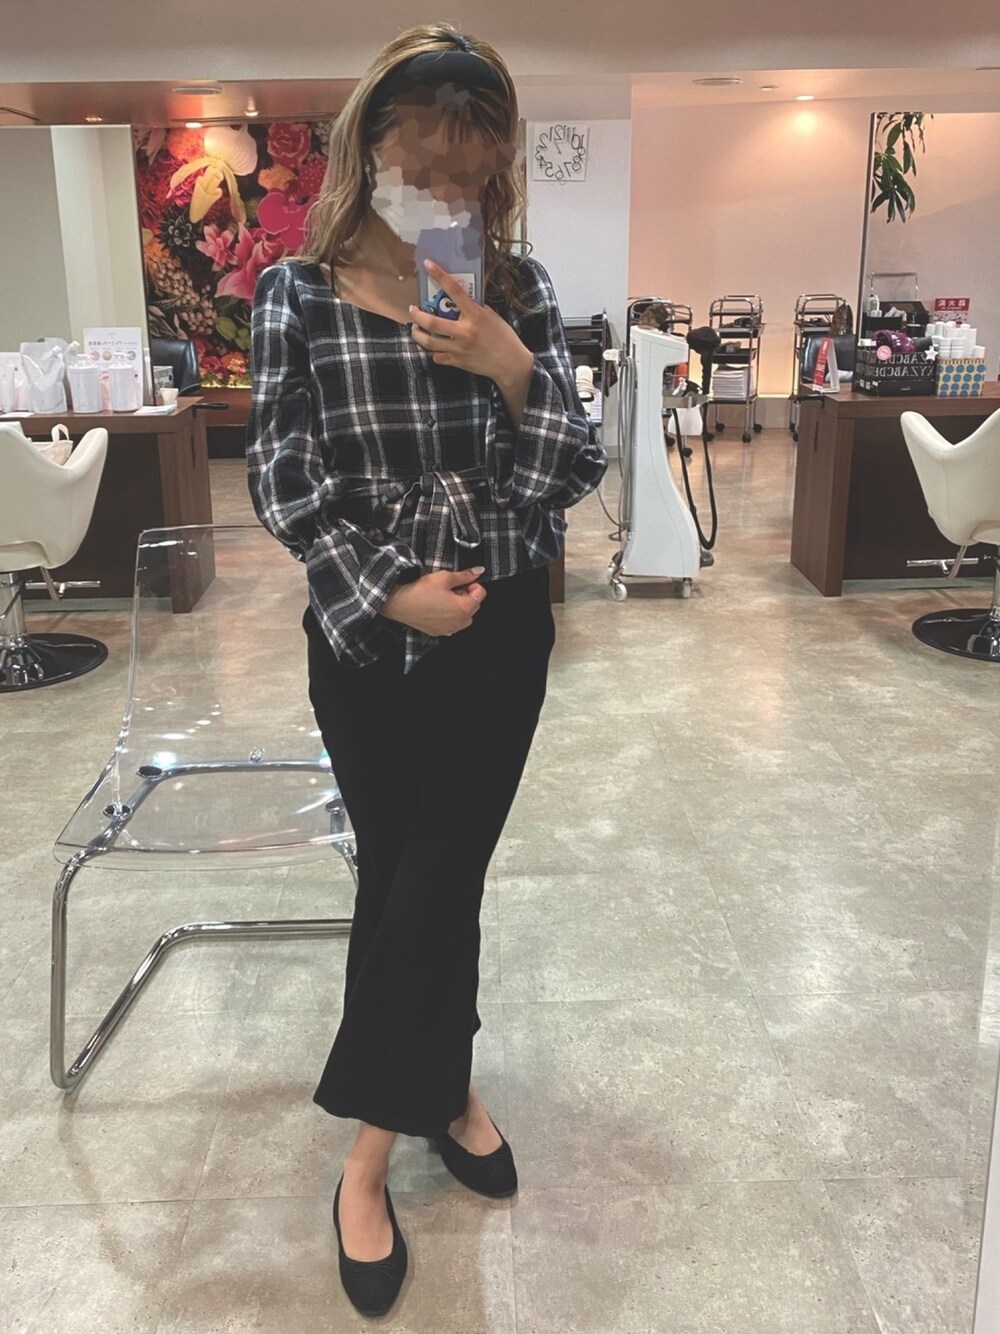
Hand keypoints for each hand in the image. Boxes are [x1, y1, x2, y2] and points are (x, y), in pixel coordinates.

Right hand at [380, 566, 487, 636]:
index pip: (481, 593)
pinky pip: (452, 624)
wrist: (399, 603)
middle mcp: (460, 622)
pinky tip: (438, 607)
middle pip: (474, 606)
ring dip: (459, 607)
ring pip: (464, 617)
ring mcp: (450, 630)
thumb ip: (465, 575)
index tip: (462, 581)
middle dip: (466, 595)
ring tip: (444, 598)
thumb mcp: (445, 577)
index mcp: (464, 608)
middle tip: (451, 588)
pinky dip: (450, 616)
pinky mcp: (439, 632)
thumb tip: (478, 571)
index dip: (472, 584)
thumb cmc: (420, 591)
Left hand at [409, 261, 533, 388]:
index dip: (439, 275)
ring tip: (416, 328)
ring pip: (428, 342)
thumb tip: (458, 299)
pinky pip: (437, 357)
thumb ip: (474, 308)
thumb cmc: (503, 337)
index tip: (427, 264)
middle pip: (431, 322)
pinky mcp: (457, 362)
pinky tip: (435, 346)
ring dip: (418, 334)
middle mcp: (465, 332)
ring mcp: (459, 348)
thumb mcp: (491, 316)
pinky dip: (434, 351)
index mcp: (475, 315)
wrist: (510, 363)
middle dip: (417, 315)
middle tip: (413, 310)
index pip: (455, 290)